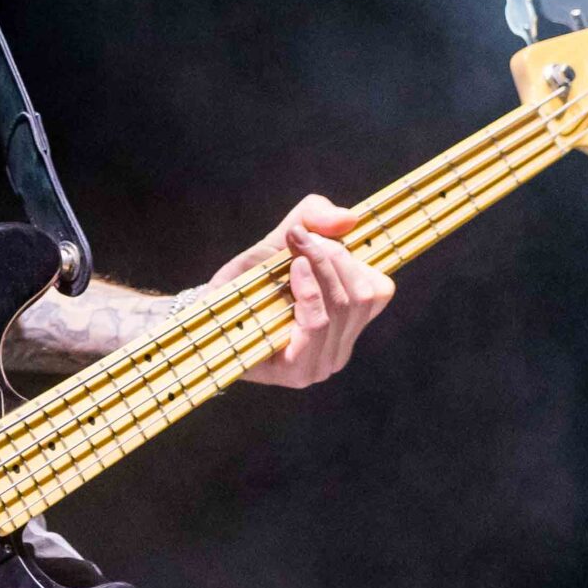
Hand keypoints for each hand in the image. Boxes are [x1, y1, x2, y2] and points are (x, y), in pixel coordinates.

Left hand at [206, 193, 392, 388]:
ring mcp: (324, 362)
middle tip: (300, 237)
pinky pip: (319, 324)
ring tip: (295, 250)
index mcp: (348, 319)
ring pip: (344, 306)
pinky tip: (294, 272)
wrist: (208, 313)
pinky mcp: (300, 370)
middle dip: (333, 257)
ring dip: (320, 267)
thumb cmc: (249, 280)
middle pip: (362, 294)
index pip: (379, 290)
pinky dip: (309, 292)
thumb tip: (350, 218)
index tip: (319, 235)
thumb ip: (314, 217)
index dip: (356, 258)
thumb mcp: (281, 239)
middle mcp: (342, 345)